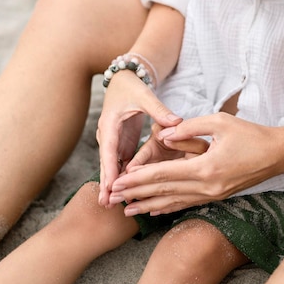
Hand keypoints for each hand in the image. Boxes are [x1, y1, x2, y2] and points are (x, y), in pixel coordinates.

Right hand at [96, 71, 181, 207]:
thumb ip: (159, 110)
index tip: (111, 186)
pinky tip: (123, 191)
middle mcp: (108, 135)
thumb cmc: (133, 86)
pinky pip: (120, 162)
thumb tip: (176, 122)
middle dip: (106, 183)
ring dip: (112, 183)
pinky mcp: (121, 142)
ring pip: (112, 165)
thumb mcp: (145, 96)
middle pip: (107, 162)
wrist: (123, 79)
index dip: (110, 169)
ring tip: (111, 203)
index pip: (109, 151)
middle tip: (106, 203)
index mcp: (110, 124)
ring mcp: (113, 140)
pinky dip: (121, 176)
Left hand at [109, 113, 283, 215]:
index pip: (163, 175)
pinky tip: (155, 209)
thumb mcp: (220, 122)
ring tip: (127, 210)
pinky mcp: (218, 195)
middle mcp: (207, 186)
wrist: (279, 154)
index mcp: (206, 168)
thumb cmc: (251, 134)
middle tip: (112, 198)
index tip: (118, 181)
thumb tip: (163, 134)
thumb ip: (189, 128)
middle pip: (164, 192)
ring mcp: (213, 194)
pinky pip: (188, 203)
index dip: (138, 178)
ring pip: (174, 202)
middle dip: (136, 194)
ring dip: (149, 205)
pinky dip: (169, 207)